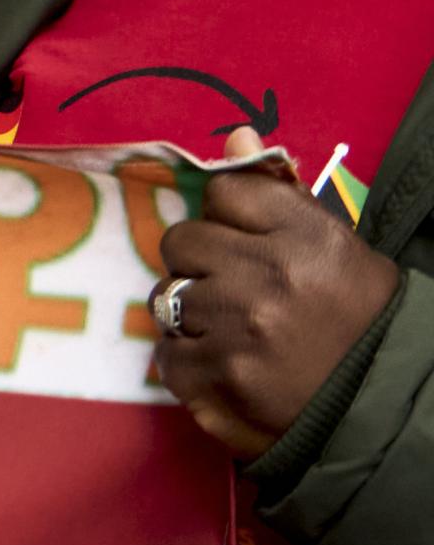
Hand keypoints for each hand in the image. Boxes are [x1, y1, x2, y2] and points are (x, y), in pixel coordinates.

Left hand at [155, 161, 404, 460]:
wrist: (380, 410)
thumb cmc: (356, 321)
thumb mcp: (336, 249)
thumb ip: (279, 195)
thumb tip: (236, 134)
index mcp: (306, 237)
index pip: (224, 192)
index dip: (227, 219)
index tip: (244, 244)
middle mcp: (268, 277)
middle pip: (181, 241)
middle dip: (200, 265)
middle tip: (235, 293)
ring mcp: (237, 329)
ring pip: (165, 296)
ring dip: (190, 314)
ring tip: (234, 333)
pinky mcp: (214, 377)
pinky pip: (166, 353)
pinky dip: (188, 362)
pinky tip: (226, 367)